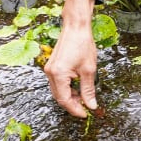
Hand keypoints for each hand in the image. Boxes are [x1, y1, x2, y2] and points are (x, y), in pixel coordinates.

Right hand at [45, 0, 98, 118]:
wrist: (76, 27)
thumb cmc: (82, 44)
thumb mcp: (89, 70)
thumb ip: (88, 90)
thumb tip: (91, 105)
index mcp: (58, 74)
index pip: (65, 100)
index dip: (75, 109)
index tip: (86, 114)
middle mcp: (50, 73)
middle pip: (59, 97)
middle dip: (72, 104)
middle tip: (86, 107)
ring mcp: (50, 69)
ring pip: (58, 91)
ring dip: (70, 97)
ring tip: (84, 98)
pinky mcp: (52, 66)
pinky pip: (57, 83)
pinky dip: (67, 88)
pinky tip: (77, 88)